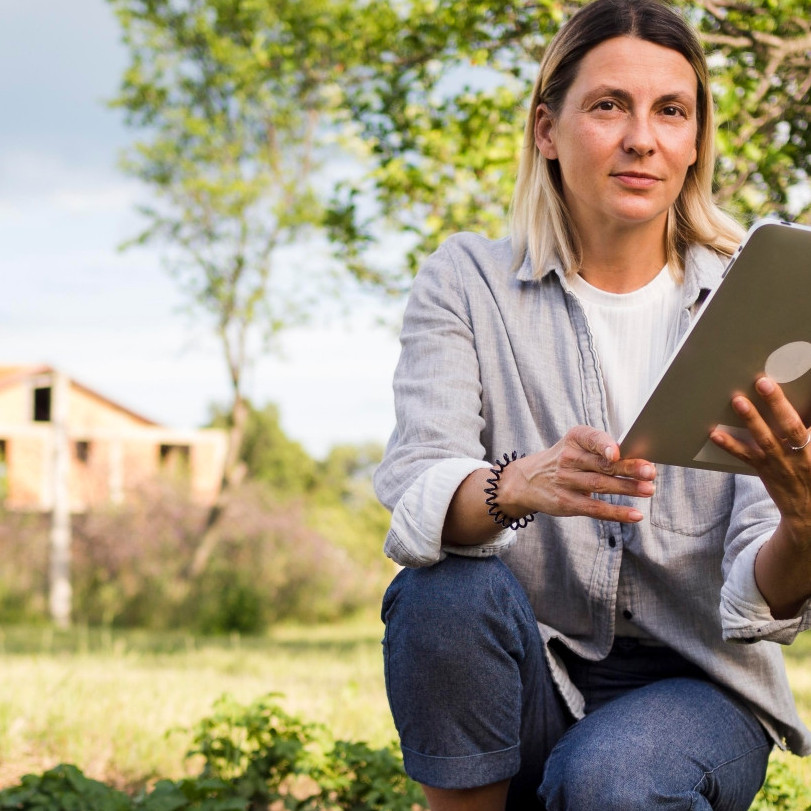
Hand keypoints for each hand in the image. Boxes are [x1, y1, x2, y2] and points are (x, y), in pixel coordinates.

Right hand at [498, 425, 655, 522]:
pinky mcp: (566, 503)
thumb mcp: (575, 446)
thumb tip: (639, 460)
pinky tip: (635, 514)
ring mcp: (566, 482)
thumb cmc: (563, 461)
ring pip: (601, 485)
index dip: (604, 445)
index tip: (617, 453)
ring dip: (627, 488)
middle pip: (602, 464)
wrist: (527, 481)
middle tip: (650, 471)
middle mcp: (568, 459)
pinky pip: (595, 508)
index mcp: (574, 439)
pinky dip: (616, 512)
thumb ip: (602, 450)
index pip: (591, 439)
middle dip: (628, 468)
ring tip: (648, 490)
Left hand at [710, 376, 810, 541]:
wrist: (806, 509)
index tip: (803, 386)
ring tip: (738, 401)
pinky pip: (745, 456)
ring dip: (752, 419)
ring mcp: (781, 463)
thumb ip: (806, 430)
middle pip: (792, 427)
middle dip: (777, 403)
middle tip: (764, 383)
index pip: (810, 425)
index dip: (810, 407)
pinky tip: (716, 434)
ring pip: (766, 440)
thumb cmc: (810, 472)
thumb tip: (801, 407)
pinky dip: (730, 444)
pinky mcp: (764, 470)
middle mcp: (802, 454)